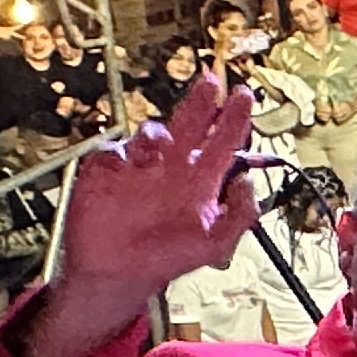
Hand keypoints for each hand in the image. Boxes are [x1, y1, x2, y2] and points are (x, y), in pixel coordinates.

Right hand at [10, 77, 257, 356]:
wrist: (118, 275)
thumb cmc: (165, 259)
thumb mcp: (215, 244)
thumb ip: (240, 216)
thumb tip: (249, 183)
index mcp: (199, 182)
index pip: (221, 142)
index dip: (233, 119)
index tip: (243, 97)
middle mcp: (172, 168)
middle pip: (190, 125)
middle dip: (202, 102)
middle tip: (211, 82)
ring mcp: (139, 168)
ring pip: (151, 133)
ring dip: (159, 134)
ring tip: (164, 147)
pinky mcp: (107, 172)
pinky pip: (113, 150)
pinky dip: (123, 151)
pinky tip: (133, 162)